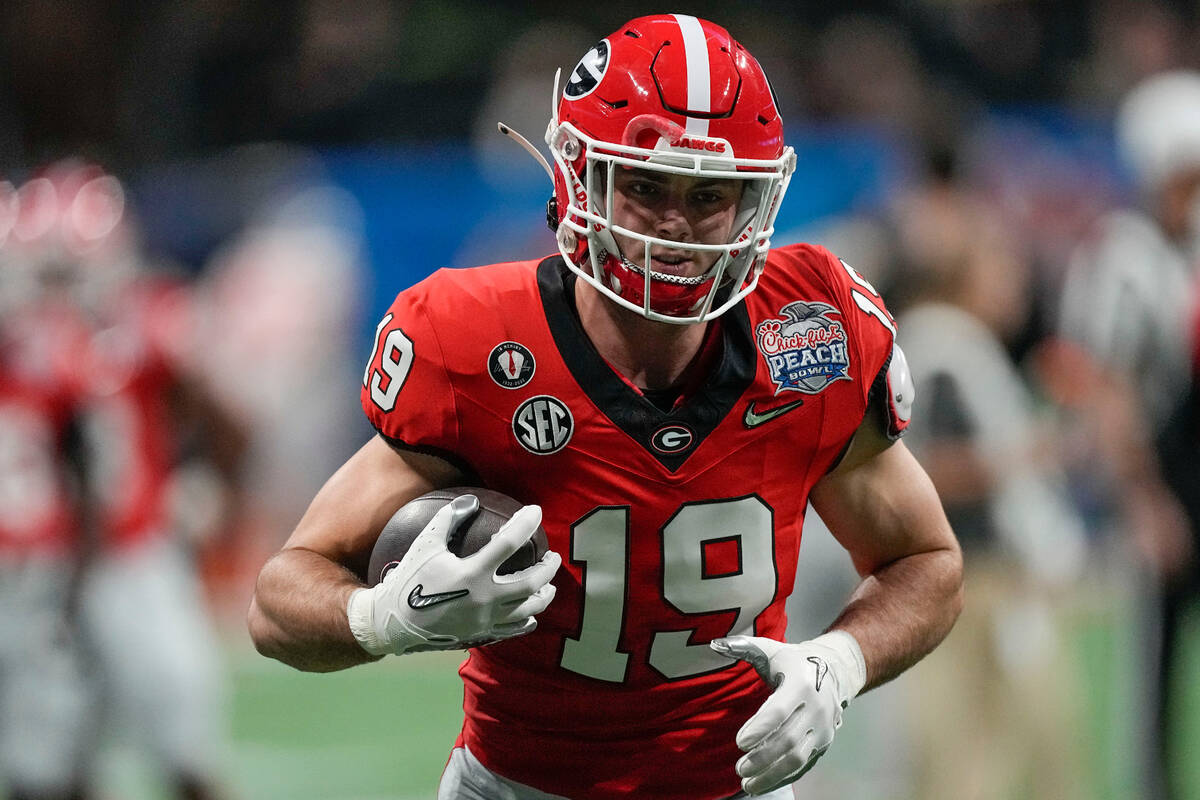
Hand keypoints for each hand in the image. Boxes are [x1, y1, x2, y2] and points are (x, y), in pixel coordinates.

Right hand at [347, 495, 560, 655]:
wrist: (393, 622)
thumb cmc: (408, 579)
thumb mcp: (425, 544)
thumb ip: (449, 519)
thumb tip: (471, 501)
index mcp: (471, 573)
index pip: (509, 543)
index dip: (526, 523)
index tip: (536, 512)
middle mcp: (484, 599)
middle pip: (530, 583)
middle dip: (548, 568)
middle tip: (553, 557)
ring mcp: (484, 620)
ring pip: (527, 609)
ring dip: (544, 596)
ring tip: (549, 585)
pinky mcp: (480, 634)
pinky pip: (512, 630)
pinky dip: (527, 621)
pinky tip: (531, 615)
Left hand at [711, 631, 866, 794]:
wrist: (834, 672)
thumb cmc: (793, 662)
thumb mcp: (770, 649)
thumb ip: (742, 646)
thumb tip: (715, 644)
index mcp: (801, 683)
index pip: (779, 711)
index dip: (759, 728)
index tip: (739, 742)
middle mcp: (816, 708)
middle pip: (788, 739)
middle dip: (762, 757)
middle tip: (739, 767)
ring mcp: (823, 729)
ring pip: (797, 758)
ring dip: (772, 773)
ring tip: (747, 783)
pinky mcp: (823, 744)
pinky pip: (804, 766)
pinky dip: (783, 778)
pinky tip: (762, 784)